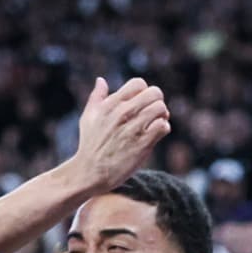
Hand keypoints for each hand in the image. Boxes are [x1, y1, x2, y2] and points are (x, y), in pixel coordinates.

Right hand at [69, 77, 171, 193]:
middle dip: (157, 102)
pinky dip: (163, 129)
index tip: (142, 103)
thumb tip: (101, 80)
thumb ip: (96, 97)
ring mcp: (134, 128)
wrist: (91, 172)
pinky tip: (156, 135)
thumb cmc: (90, 145)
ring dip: (162, 116)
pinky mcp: (143, 144)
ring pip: (161, 108)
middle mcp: (123, 113)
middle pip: (154, 93)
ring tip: (156, 124)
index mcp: (112, 104)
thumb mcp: (88, 117)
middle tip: (153, 113)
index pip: (139, 84)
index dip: (144, 92)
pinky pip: (163, 127)